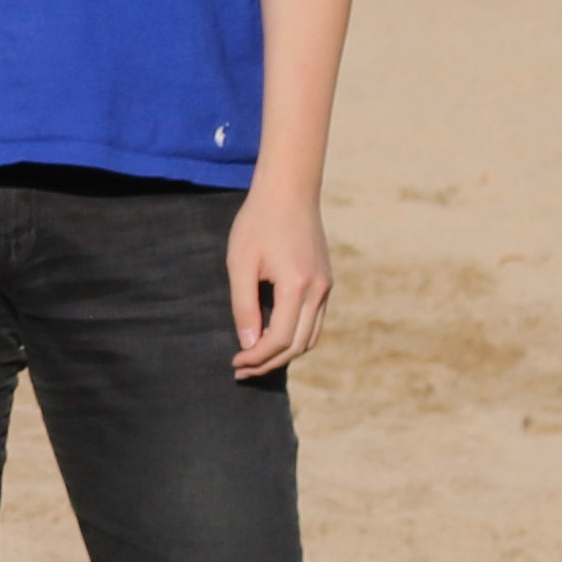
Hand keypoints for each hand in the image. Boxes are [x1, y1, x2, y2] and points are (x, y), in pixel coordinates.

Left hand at [226, 174, 333, 377]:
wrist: (289, 191)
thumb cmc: (258, 223)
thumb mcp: (240, 264)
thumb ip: (244, 306)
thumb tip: (248, 344)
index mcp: (297, 287)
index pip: (280, 339)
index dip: (257, 357)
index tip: (235, 362)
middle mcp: (318, 291)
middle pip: (298, 345)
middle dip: (269, 363)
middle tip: (241, 370)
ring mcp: (326, 287)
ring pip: (311, 337)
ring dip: (284, 353)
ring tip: (255, 359)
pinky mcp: (326, 281)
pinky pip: (314, 321)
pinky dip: (296, 336)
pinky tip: (273, 337)